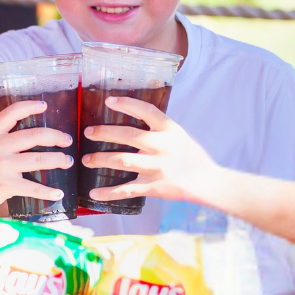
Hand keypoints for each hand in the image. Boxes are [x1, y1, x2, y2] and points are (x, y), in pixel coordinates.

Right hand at [0, 100, 73, 211]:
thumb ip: (2, 141)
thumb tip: (32, 136)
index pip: (11, 113)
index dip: (30, 106)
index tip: (45, 105)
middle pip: (34, 136)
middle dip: (56, 137)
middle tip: (67, 140)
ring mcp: (2, 166)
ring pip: (39, 160)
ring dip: (58, 160)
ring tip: (67, 161)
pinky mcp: (5, 186)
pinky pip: (34, 188)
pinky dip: (49, 192)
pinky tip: (59, 193)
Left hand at [81, 96, 222, 205]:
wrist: (207, 182)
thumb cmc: (190, 156)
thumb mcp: (178, 135)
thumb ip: (158, 128)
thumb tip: (130, 117)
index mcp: (169, 129)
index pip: (146, 111)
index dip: (126, 104)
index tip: (109, 101)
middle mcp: (162, 146)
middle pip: (128, 135)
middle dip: (104, 132)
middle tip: (88, 132)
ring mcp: (157, 167)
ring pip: (123, 160)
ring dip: (101, 159)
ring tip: (86, 160)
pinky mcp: (154, 187)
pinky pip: (127, 190)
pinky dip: (109, 193)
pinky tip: (94, 193)